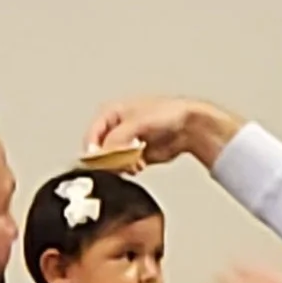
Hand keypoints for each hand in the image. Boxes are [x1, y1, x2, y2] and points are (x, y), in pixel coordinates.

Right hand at [84, 96, 243, 168]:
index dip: (94, 149)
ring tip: (134, 162)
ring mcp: (124, 143)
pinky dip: (129, 169)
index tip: (101, 160)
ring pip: (110, 162)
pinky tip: (140, 165)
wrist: (189, 127)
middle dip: (109, 159)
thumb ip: (116, 137)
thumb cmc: (168, 113)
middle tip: (120, 162)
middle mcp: (115, 128)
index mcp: (111, 113)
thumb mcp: (137, 122)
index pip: (92, 135)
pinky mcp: (133, 156)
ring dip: (120, 166)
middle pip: (99, 151)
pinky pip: (122, 168)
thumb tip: (102, 153)